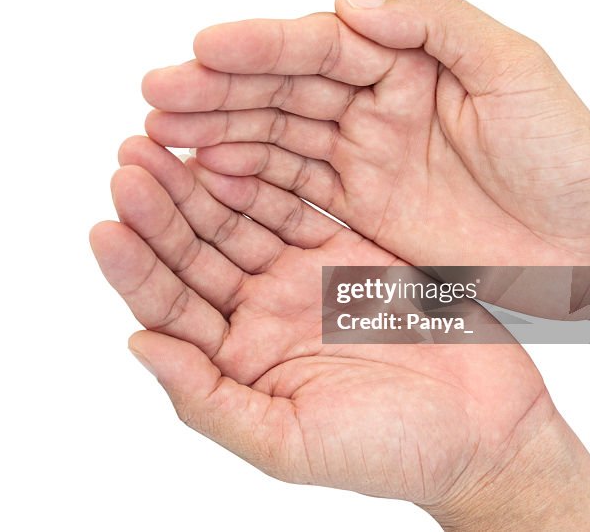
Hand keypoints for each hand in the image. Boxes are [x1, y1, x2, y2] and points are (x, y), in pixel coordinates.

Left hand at [90, 137, 589, 528]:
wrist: (483, 429)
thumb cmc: (390, 451)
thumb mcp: (288, 442)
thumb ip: (208, 399)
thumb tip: (139, 345)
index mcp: (235, 360)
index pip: (169, 306)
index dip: (136, 266)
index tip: (106, 224)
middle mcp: (258, 312)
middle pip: (194, 250)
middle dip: (160, 206)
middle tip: (130, 156)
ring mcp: (298, 274)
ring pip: (236, 217)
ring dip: (200, 179)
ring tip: (165, 137)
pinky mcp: (342, 245)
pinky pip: (293, 199)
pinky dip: (264, 172)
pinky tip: (233, 144)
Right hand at [141, 0, 589, 267]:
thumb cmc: (569, 157)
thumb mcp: (518, 72)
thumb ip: (438, 23)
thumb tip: (352, 3)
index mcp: (406, 64)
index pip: (319, 49)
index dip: (261, 48)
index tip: (204, 48)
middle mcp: (373, 107)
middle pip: (281, 93)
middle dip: (217, 92)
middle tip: (156, 96)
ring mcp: (361, 160)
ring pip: (274, 141)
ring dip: (216, 137)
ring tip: (160, 139)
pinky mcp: (358, 211)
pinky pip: (289, 192)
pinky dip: (245, 186)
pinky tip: (205, 180)